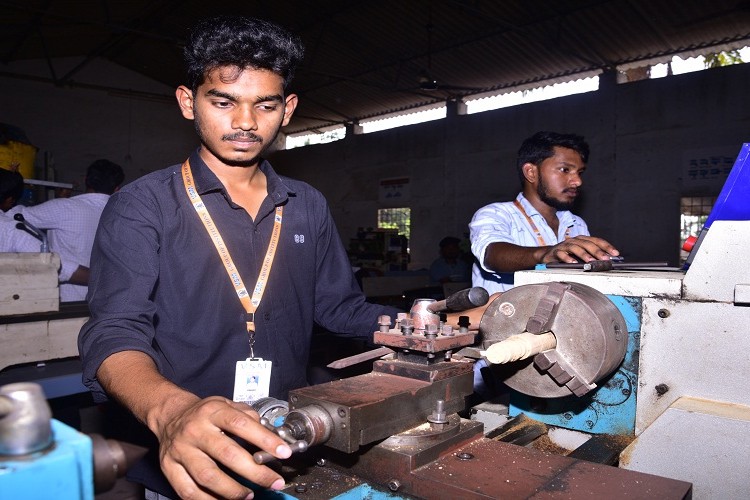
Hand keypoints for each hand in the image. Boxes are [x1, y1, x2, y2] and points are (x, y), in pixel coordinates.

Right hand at [156, 396, 290, 498]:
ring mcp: (181, 450)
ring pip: (208, 476)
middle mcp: (196, 430)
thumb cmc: (205, 413)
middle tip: (274, 482)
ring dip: (232, 490)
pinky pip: (189, 491)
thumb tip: (271, 436)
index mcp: (213, 411)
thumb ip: (248, 417)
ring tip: (249, 495)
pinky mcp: (169, 468)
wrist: (170, 415)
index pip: (241, 424)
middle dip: (255, 472)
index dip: (264, 439)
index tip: (283, 452)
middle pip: (227, 454)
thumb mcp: (227, 404)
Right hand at [540, 236, 618, 263]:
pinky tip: (573, 263)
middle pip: (587, 244)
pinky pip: (562, 254)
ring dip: (584, 254)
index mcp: (583, 240)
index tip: (615, 253)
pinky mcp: (556, 251)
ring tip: (590, 261)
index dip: (607, 246)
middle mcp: (574, 241)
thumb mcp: (581, 254)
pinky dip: (567, 258)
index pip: (597, 241)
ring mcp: (565, 245)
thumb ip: (592, 255)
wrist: (548, 254)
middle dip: (597, 251)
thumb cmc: (567, 254)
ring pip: (575, 248)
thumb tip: (607, 260)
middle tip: (605, 259)